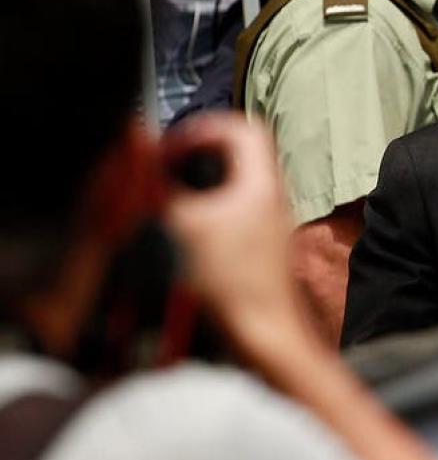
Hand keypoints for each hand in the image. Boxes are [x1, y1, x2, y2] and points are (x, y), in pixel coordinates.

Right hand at [160, 112, 299, 345]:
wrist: (264, 332)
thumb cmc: (233, 282)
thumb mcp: (184, 228)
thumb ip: (162, 191)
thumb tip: (143, 168)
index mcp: (261, 182)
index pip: (242, 128)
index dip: (203, 128)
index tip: (172, 145)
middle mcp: (272, 195)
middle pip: (239, 151)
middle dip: (199, 151)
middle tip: (169, 164)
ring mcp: (270, 220)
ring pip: (235, 180)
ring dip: (202, 180)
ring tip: (171, 194)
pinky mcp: (261, 243)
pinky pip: (234, 208)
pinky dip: (208, 207)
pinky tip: (185, 228)